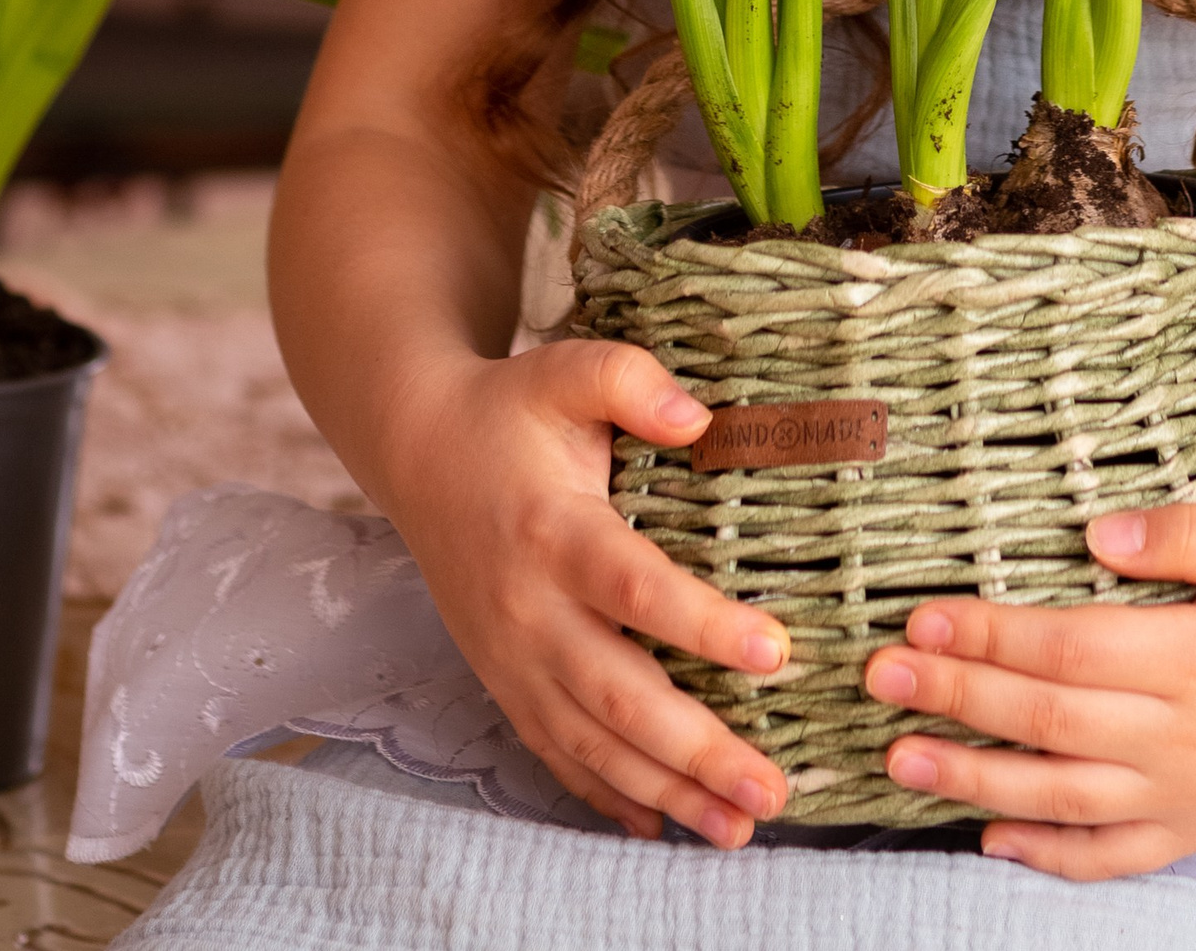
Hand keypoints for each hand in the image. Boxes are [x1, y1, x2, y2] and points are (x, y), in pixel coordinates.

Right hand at [379, 336, 791, 847]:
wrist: (418, 453)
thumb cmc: (510, 410)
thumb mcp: (567, 370)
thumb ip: (632, 380)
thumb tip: (701, 420)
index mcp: (553, 530)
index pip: (634, 588)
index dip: (703, 624)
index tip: (776, 652)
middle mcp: (530, 609)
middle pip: (620, 695)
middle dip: (700, 749)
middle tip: (774, 788)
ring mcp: (514, 658)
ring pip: (593, 744)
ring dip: (668, 791)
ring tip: (739, 826)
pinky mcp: (505, 683)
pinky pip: (557, 754)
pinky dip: (609, 796)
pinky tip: (661, 825)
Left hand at [863, 499, 1195, 878]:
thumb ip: (1186, 532)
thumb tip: (1094, 534)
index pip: (1066, 650)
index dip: (988, 636)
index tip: (920, 617)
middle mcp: (1185, 736)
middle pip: (1048, 722)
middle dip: (956, 700)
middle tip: (878, 678)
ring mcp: (1192, 793)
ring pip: (1063, 798)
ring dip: (975, 781)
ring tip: (900, 760)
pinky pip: (1115, 855)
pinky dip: (1050, 855)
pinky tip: (992, 840)